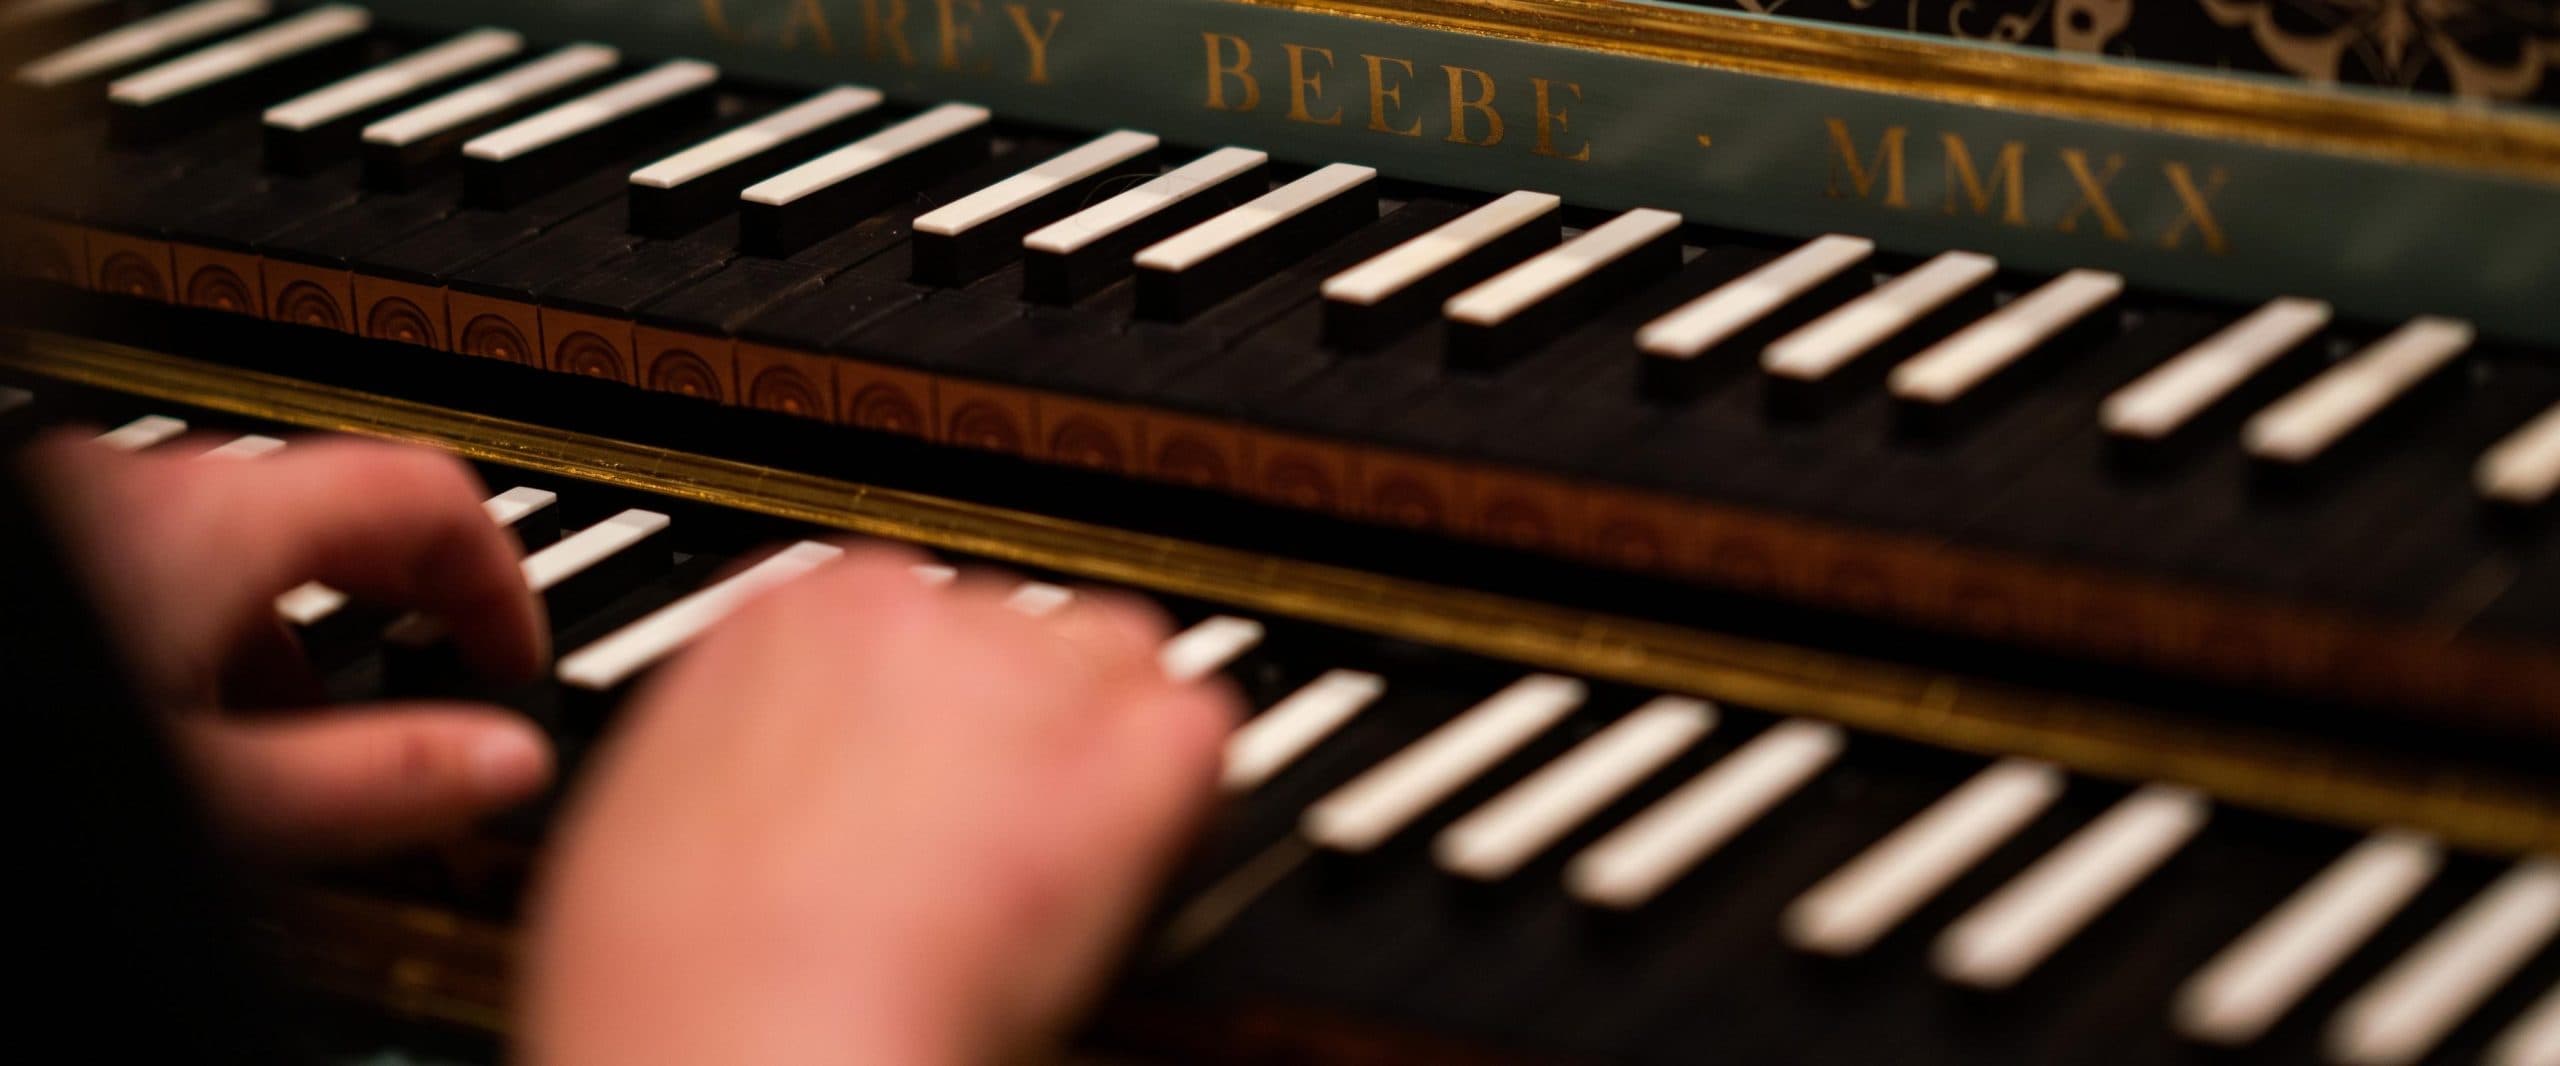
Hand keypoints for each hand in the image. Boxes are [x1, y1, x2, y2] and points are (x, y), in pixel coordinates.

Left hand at [28, 432, 552, 856]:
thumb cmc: (34, 745)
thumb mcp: (221, 795)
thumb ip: (377, 777)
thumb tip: (510, 761)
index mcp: (216, 522)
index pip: (429, 493)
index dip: (500, 577)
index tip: (515, 657)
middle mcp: (144, 485)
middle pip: (339, 498)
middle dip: (408, 593)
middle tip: (443, 674)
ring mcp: (77, 502)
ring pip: (240, 525)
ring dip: (302, 608)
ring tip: (306, 718)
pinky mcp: (41, 536)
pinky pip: (158, 545)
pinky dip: (210, 608)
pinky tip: (191, 705)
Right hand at [523, 548, 1238, 1065]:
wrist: (747, 1036)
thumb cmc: (672, 973)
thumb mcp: (652, 811)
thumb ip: (739, 747)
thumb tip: (772, 777)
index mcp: (787, 613)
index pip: (904, 602)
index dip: (928, 696)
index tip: (923, 764)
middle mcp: (913, 612)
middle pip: (1018, 621)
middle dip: (1020, 712)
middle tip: (996, 826)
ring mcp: (1023, 674)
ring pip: (1120, 653)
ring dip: (1108, 734)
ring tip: (1068, 845)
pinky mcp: (1117, 756)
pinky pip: (1194, 729)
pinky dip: (1186, 793)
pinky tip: (1139, 857)